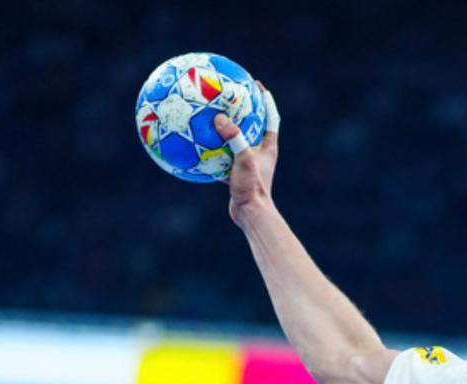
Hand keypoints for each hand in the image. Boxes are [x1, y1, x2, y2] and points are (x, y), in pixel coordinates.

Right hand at [216, 83, 280, 223]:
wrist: (250, 215)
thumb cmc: (252, 187)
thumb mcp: (243, 159)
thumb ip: (233, 137)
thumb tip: (219, 118)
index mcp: (268, 147)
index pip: (270, 117)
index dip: (265, 100)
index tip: (255, 84)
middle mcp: (260, 153)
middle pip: (253, 125)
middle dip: (243, 110)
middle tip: (230, 95)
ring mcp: (248, 163)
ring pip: (236, 141)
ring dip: (225, 129)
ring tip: (211, 115)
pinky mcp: (236, 173)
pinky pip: (222, 156)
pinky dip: (211, 149)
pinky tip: (196, 144)